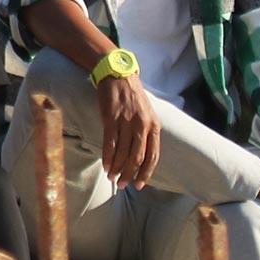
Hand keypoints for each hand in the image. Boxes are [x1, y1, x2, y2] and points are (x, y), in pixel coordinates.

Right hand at [94, 68, 161, 188]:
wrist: (118, 75)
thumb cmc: (132, 95)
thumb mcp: (147, 113)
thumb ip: (146, 131)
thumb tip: (142, 154)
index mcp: (154, 125)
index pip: (153, 156)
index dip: (146, 173)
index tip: (140, 184)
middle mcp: (142, 125)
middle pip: (137, 157)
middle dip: (130, 174)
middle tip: (123, 185)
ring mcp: (126, 122)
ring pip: (123, 153)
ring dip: (117, 168)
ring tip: (112, 178)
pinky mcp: (111, 119)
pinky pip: (110, 144)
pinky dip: (107, 158)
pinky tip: (105, 166)